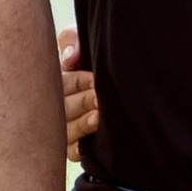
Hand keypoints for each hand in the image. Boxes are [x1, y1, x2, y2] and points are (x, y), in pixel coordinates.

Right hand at [57, 23, 98, 161]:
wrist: (134, 95)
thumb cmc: (102, 63)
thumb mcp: (86, 43)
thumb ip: (72, 39)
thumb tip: (69, 57)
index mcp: (58, 80)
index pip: (62, 81)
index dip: (78, 81)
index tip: (95, 80)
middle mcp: (57, 105)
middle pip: (63, 106)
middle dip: (83, 101)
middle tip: (99, 99)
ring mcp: (63, 128)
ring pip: (66, 130)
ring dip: (82, 124)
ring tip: (98, 117)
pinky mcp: (73, 149)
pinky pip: (72, 151)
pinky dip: (81, 146)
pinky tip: (95, 139)